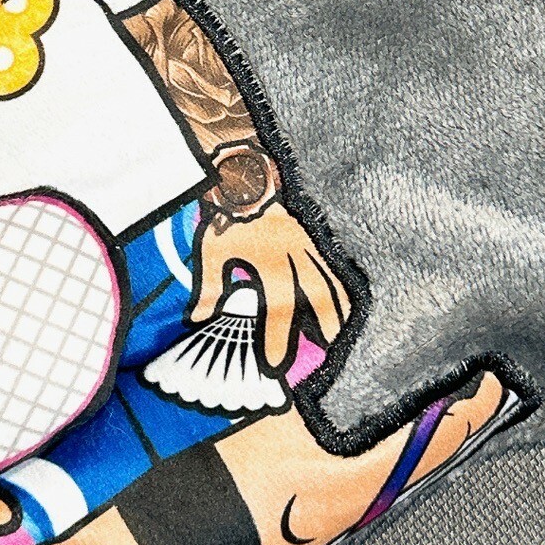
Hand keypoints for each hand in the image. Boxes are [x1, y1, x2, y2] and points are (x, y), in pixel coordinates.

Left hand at [190, 202, 350, 373]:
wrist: (244, 178)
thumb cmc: (225, 217)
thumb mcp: (212, 251)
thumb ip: (211, 286)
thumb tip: (198, 320)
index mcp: (270, 264)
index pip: (277, 313)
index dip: (277, 342)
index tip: (276, 366)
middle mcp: (297, 257)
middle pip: (319, 302)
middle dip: (322, 331)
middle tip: (324, 353)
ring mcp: (310, 245)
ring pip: (333, 284)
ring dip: (337, 311)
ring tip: (340, 334)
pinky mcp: (314, 236)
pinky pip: (334, 266)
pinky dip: (341, 286)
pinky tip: (346, 300)